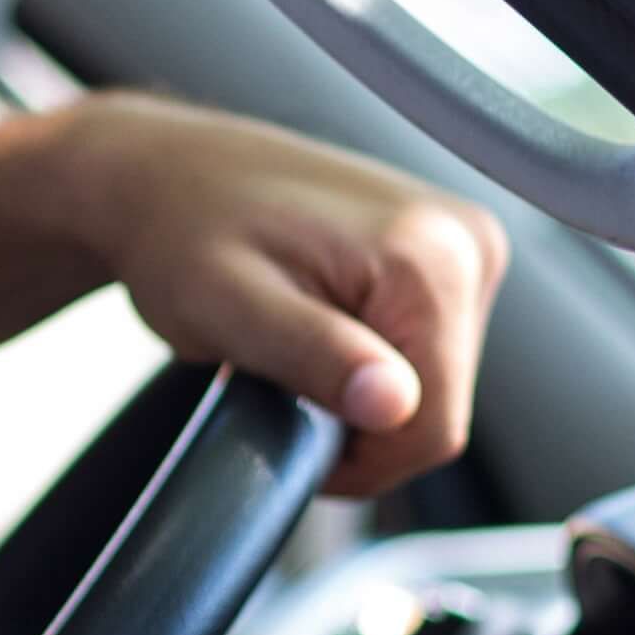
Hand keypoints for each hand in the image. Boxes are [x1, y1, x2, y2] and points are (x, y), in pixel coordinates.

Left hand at [45, 96, 510, 497]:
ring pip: (433, 385)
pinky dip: (369, 361)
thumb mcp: (228, 307)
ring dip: (359, 390)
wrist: (167, 173)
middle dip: (357, 420)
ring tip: (291, 344)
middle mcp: (467, 241)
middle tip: (278, 377)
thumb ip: (316, 355)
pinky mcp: (447, 253)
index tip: (289, 431)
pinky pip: (425, 350)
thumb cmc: (180, 233)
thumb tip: (397, 405)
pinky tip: (318, 327)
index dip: (358, 461)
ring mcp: (463, 243)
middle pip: (438, 408)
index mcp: (432, 257)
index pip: (432, 428)